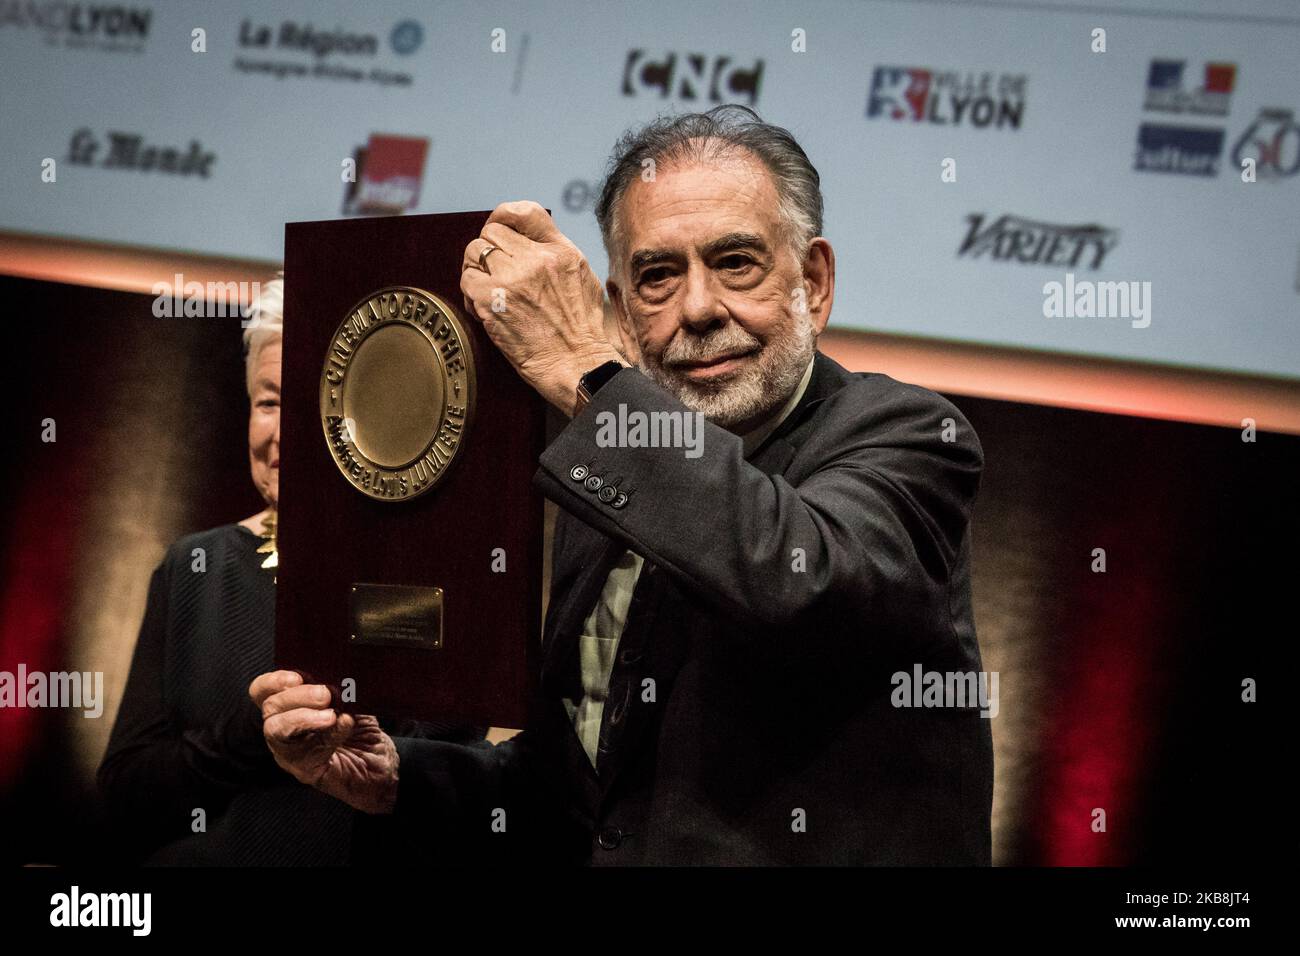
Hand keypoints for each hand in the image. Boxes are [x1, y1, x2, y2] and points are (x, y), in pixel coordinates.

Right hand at [249, 671, 398, 813]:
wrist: (379, 766)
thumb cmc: (362, 731)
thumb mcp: (351, 701)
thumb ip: (338, 688)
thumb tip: (338, 676)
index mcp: (289, 707)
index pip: (263, 691)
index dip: (273, 681)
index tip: (297, 677)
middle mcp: (283, 729)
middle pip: (270, 708)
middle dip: (298, 696)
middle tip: (325, 695)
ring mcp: (290, 752)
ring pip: (277, 730)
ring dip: (304, 717)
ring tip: (330, 714)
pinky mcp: (305, 770)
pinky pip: (307, 752)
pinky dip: (328, 735)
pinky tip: (344, 726)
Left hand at [459, 200, 623, 413]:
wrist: (577, 365)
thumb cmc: (582, 331)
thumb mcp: (584, 279)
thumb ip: (558, 255)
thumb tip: (530, 242)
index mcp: (561, 251)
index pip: (524, 212)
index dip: (504, 216)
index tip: (499, 228)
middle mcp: (537, 259)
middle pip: (492, 232)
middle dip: (489, 251)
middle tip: (494, 272)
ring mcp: (513, 279)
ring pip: (474, 251)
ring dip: (476, 269)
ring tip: (488, 289)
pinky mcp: (493, 300)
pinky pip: (466, 279)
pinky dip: (470, 293)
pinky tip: (484, 308)